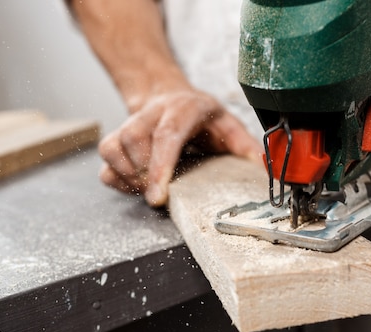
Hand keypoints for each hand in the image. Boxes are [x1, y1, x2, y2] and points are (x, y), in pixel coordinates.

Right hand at [98, 89, 262, 206]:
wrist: (167, 95)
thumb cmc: (199, 116)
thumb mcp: (228, 124)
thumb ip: (245, 146)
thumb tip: (265, 169)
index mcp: (183, 109)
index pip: (167, 134)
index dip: (160, 164)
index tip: (159, 195)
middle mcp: (152, 113)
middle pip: (134, 140)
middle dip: (143, 175)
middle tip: (158, 196)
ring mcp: (130, 124)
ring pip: (113, 147)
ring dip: (129, 176)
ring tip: (149, 189)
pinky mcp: (116, 137)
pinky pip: (105, 160)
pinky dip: (116, 178)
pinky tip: (135, 185)